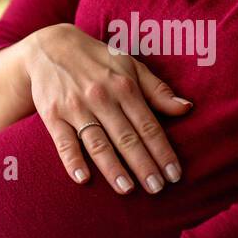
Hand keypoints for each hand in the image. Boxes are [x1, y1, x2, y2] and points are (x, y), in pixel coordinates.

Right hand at [22, 23, 193, 194]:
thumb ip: (157, 90)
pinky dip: (73, 161)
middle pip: (127, 138)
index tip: (174, 174)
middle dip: (144, 165)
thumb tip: (187, 108)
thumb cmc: (97, 59)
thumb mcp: (130, 65)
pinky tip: (83, 179)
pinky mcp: (53, 115)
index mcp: (124, 86)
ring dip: (113, 168)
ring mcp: (76, 107)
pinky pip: (64, 142)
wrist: (50, 47)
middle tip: (157, 189)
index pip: (148, 125)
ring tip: (127, 189)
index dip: (162, 151)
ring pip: (98, 143)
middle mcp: (101, 97)